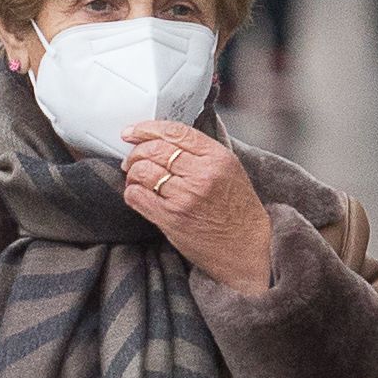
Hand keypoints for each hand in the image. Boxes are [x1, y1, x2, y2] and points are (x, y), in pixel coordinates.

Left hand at [119, 117, 277, 290]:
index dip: (147, 129)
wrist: (246, 249)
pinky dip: (131, 192)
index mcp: (217, 157)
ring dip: (132, 173)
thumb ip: (201, 152)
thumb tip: (164, 141)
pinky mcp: (171, 218)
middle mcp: (201, 174)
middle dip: (136, 152)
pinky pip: (137, 196)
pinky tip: (138, 194)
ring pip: (143, 171)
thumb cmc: (238, 211)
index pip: (175, 132)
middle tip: (131, 159)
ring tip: (135, 177)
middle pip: (154, 150)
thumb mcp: (230, 170)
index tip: (133, 131)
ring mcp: (185, 196)